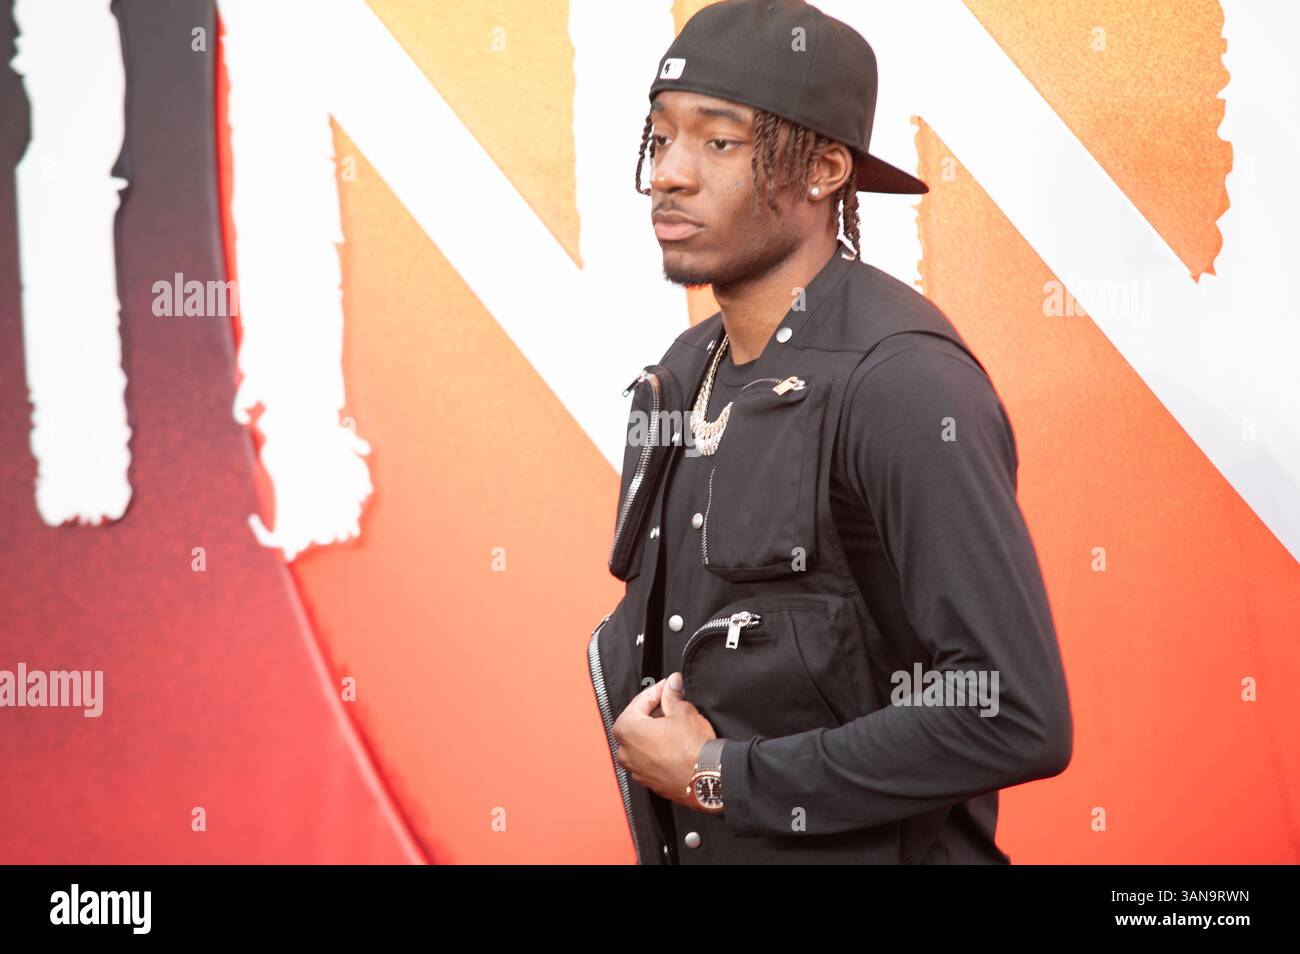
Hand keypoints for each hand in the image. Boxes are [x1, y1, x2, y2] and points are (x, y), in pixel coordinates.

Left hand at [612, 672, 717, 809]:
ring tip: (675, 723)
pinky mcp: (649, 782)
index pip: (641, 701)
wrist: (707, 780)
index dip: (659, 690)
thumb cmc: (692, 748)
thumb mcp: (682, 712)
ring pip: (643, 742)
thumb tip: (672, 683)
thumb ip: (672, 695)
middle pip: (637, 722)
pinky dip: (659, 750)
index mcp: (626, 729)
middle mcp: (625, 752)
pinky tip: (675, 744)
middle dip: (654, 710)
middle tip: (672, 702)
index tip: (669, 685)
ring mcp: (635, 769)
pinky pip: (650, 759)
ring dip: (656, 731)